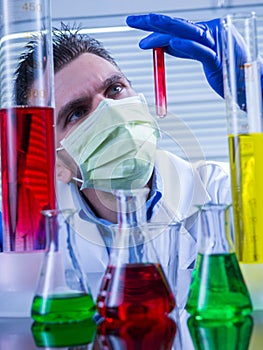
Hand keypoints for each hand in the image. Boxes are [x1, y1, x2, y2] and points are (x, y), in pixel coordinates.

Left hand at [126, 13, 257, 101]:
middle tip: (132, 20)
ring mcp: (216, 43)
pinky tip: (171, 44)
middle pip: (178, 24)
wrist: (248, 83)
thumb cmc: (227, 70)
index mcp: (206, 31)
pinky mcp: (219, 59)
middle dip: (153, 21)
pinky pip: (201, 51)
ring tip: (145, 29)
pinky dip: (186, 47)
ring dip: (164, 31)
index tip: (137, 24)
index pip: (176, 26)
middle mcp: (211, 32)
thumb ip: (183, 48)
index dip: (155, 26)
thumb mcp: (201, 56)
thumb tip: (163, 44)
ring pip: (186, 33)